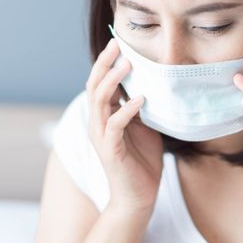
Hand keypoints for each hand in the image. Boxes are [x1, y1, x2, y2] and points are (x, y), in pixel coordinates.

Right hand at [85, 38, 163, 212]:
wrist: (138, 197)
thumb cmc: (141, 161)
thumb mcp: (142, 127)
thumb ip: (139, 108)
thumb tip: (148, 85)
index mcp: (104, 116)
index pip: (100, 83)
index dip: (107, 63)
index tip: (119, 44)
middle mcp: (97, 123)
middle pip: (94, 86)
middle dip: (105, 64)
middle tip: (117, 45)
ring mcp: (102, 136)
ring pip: (99, 101)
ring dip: (113, 81)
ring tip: (127, 64)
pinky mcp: (110, 150)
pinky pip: (115, 125)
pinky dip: (126, 110)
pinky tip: (140, 99)